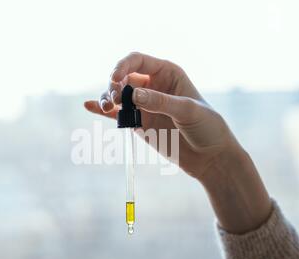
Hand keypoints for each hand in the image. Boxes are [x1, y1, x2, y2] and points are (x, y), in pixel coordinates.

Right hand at [84, 52, 238, 179]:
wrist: (210, 157)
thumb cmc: (207, 127)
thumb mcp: (187, 111)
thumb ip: (161, 102)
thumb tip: (133, 95)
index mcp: (167, 73)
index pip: (137, 61)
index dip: (123, 66)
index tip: (114, 79)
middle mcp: (153, 86)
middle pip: (123, 77)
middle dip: (114, 85)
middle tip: (115, 100)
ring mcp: (144, 105)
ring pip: (117, 95)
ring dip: (107, 98)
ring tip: (107, 107)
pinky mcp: (138, 123)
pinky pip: (117, 114)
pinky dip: (102, 110)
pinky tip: (89, 106)